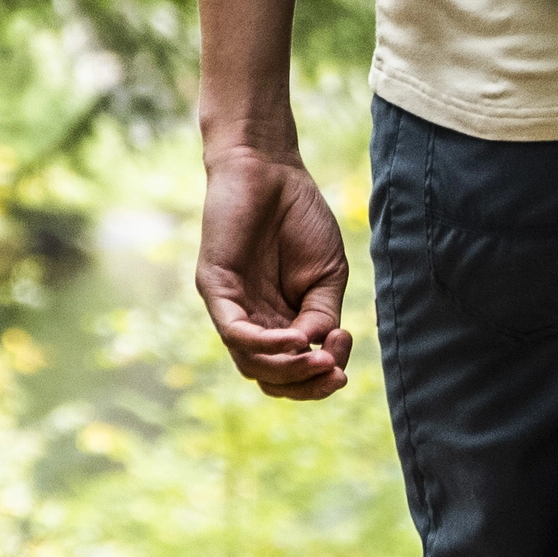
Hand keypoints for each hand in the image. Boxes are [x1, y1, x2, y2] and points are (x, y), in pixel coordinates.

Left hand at [196, 143, 353, 398]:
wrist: (272, 171)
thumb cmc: (301, 219)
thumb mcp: (327, 276)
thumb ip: (323, 315)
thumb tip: (316, 350)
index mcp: (280, 322)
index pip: (293, 371)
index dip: (318, 379)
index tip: (343, 363)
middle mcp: (252, 321)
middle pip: (270, 378)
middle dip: (305, 385)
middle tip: (335, 373)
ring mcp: (231, 308)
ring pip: (251, 364)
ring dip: (287, 370)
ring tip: (319, 359)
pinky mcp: (214, 289)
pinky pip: (234, 332)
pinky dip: (264, 344)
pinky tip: (293, 340)